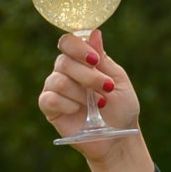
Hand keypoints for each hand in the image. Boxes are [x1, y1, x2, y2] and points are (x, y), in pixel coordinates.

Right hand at [38, 28, 142, 144]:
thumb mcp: (118, 80)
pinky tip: (79, 111)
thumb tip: (94, 33)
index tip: (95, 60)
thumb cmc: (121, 108)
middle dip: (88, 75)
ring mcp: (56, 89)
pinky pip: (49, 98)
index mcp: (82, 61)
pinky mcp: (50, 108)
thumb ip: (103, 59)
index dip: (78, 47)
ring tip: (99, 104)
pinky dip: (67, 104)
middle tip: (107, 88)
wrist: (118, 139)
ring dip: (82, 92)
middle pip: (64, 61)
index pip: (68, 42)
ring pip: (58, 79)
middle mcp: (66, 72)